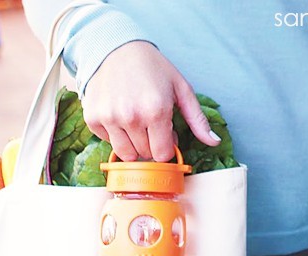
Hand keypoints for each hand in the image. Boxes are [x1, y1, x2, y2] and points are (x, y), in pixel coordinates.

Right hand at [82, 41, 219, 161]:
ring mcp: (109, 118)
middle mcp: (131, 117)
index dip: (166, 147)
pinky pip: (108, 143)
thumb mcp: (181, 89)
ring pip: (126, 154)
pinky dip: (115, 135)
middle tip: (151, 124)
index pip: (162, 155)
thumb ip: (198, 119)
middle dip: (151, 145)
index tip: (165, 135)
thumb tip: (214, 142)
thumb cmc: (152, 69)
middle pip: (145, 155)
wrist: (115, 48)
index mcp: (156, 110)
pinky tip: (119, 116)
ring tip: (136, 123)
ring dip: (133, 145)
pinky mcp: (93, 118)